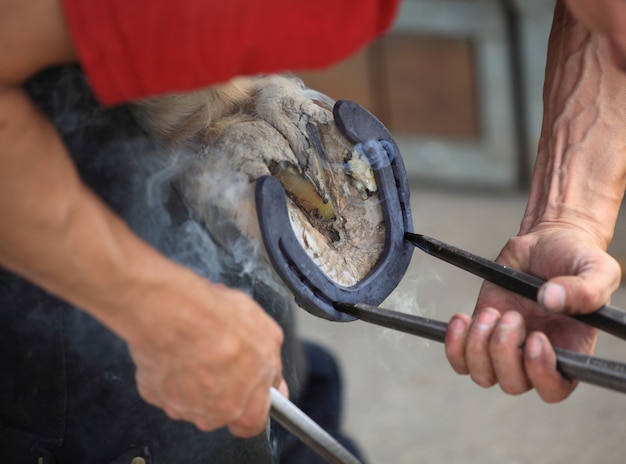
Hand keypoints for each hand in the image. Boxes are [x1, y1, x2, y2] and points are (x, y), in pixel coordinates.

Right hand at [124, 271, 285, 437]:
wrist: (174, 312)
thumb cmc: (219, 322)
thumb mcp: (268, 335)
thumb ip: (271, 365)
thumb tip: (271, 375)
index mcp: (246, 408)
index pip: (253, 423)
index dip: (253, 404)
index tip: (251, 387)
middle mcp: (213, 416)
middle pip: (222, 409)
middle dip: (224, 385)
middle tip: (223, 356)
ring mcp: (180, 407)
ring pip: (193, 397)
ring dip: (196, 377)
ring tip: (198, 346)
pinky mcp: (153, 394)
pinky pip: (166, 385)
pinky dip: (171, 370)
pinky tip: (177, 348)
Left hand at [445, 224, 619, 401]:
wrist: (544, 242)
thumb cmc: (575, 259)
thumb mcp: (595, 269)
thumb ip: (586, 289)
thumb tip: (552, 300)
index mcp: (569, 352)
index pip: (554, 388)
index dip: (541, 373)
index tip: (535, 338)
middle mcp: (535, 357)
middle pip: (513, 383)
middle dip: (504, 351)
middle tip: (511, 315)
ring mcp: (505, 347)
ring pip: (483, 375)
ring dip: (478, 345)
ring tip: (491, 312)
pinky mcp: (480, 333)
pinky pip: (459, 358)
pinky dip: (455, 343)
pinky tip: (462, 319)